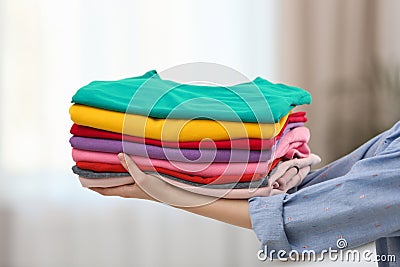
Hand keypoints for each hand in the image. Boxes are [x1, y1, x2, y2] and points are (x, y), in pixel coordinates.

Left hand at [90, 153, 217, 206]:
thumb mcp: (143, 179)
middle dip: (99, 177)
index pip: (103, 189)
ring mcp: (137, 186)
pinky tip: (126, 162)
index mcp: (126, 191)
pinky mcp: (145, 183)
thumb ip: (131, 167)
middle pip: (109, 184)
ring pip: (119, 180)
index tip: (80, 177)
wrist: (177, 196)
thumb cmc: (159, 190)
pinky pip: (129, 176)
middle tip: (90, 166)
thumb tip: (119, 155)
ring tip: (104, 162)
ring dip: (111, 173)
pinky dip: (123, 170)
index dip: (91, 184)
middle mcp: (129, 189)